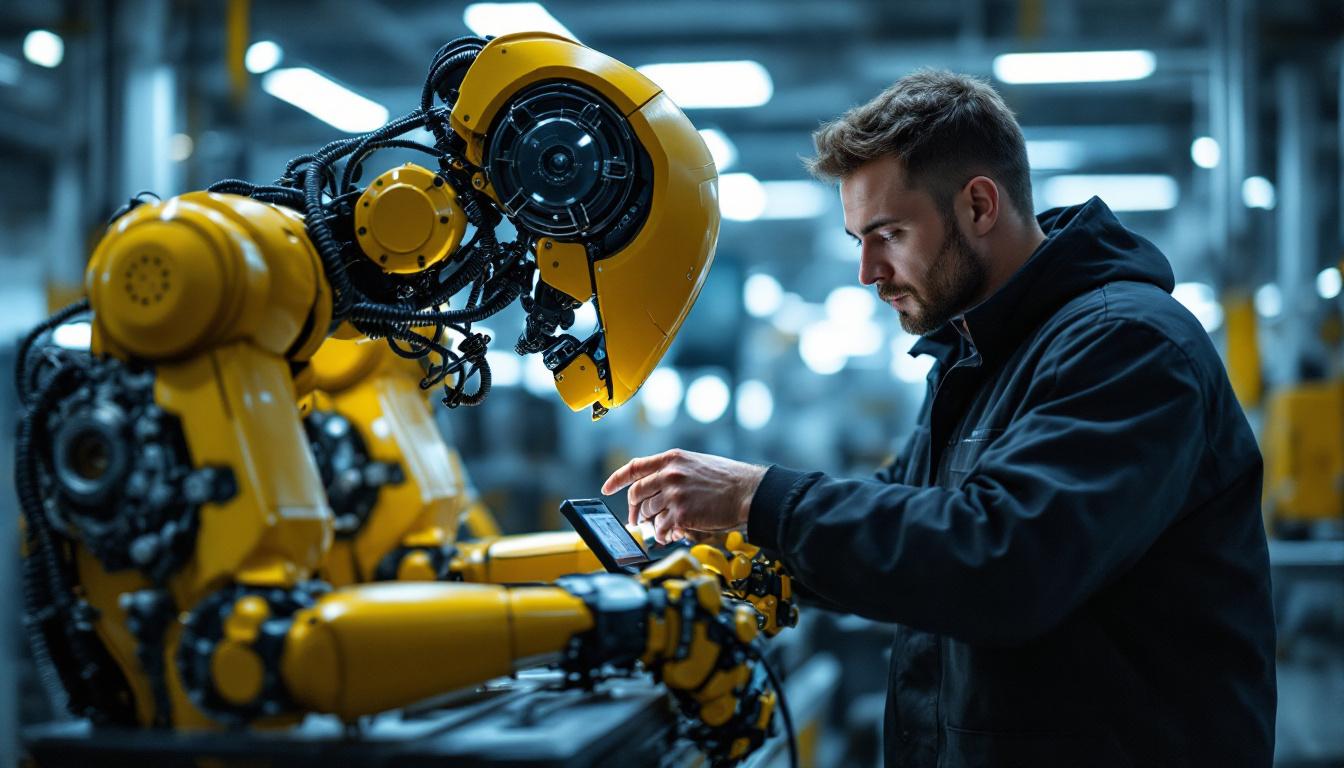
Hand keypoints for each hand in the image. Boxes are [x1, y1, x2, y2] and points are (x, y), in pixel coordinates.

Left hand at [601, 449, 766, 544]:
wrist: (748, 491)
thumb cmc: (728, 479)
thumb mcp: (697, 463)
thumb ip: (674, 471)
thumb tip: (657, 489)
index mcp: (672, 459)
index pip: (635, 467)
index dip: (617, 479)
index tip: (607, 488)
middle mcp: (669, 474)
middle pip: (637, 493)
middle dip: (634, 510)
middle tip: (636, 520)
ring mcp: (674, 494)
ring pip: (648, 512)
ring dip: (650, 524)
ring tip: (659, 529)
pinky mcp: (681, 513)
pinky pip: (661, 527)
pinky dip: (662, 534)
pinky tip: (668, 535)